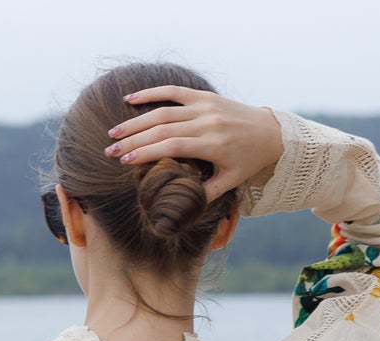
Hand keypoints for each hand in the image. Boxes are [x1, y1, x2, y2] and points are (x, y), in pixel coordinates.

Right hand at [105, 88, 282, 200]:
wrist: (270, 132)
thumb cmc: (247, 161)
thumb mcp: (230, 182)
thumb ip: (206, 194)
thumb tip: (180, 209)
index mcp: (212, 145)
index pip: (172, 146)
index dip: (146, 153)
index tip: (125, 161)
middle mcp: (206, 122)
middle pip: (162, 128)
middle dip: (133, 139)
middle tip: (110, 150)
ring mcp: (205, 106)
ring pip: (163, 111)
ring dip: (136, 121)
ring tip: (114, 132)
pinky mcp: (204, 96)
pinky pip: (174, 91)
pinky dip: (151, 93)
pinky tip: (129, 98)